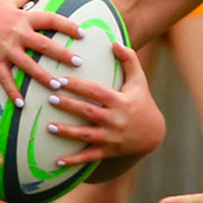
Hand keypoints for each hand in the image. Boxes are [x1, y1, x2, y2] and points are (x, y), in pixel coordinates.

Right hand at [0, 0, 81, 96]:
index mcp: (22, 18)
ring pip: (28, 65)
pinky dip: (13, 91)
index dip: (67, 26)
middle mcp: (16, 33)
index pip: (50, 20)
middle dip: (62, 54)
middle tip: (79, 63)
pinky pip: (5, 78)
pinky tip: (22, 104)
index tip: (83, 33)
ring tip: (57, 86)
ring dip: (43, 77)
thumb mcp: (6, 1)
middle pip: (44, 44)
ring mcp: (5, 48)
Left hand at [42, 43, 164, 167]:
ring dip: (67, 132)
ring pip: (86, 135)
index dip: (78, 86)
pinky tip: (57, 161)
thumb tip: (115, 41)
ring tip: (49, 127)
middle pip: (88, 112)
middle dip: (68, 105)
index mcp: (120, 101)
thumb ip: (129, 59)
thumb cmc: (142, 102)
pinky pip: (89, 157)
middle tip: (50, 98)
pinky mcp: (108, 151)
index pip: (96, 92)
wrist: (153, 133)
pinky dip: (74, 160)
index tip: (60, 79)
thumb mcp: (139, 80)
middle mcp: (115, 120)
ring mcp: (111, 137)